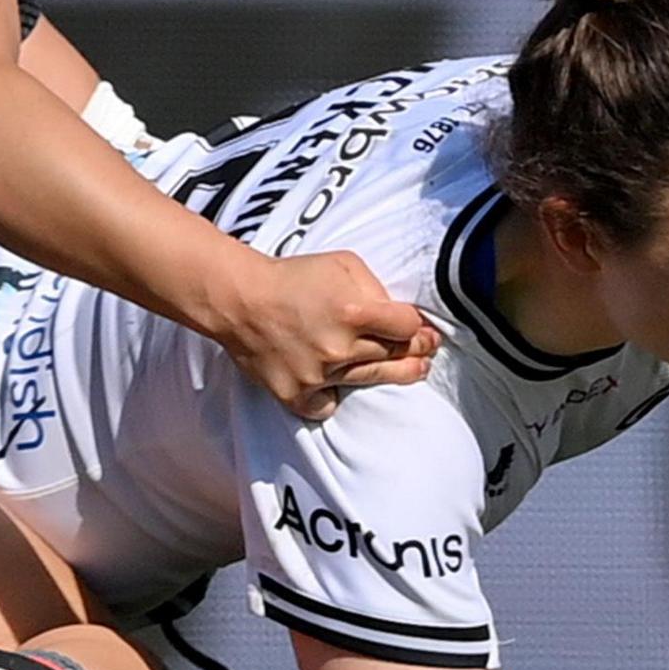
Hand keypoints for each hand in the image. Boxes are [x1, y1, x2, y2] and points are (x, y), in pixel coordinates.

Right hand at [214, 252, 438, 419]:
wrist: (239, 299)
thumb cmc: (293, 276)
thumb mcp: (343, 264)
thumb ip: (375, 287)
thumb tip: (400, 313)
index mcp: (355, 310)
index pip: (408, 326)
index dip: (417, 325)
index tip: (419, 327)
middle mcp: (340, 347)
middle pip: (397, 356)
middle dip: (418, 351)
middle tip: (428, 350)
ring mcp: (318, 375)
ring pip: (371, 379)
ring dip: (396, 374)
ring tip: (413, 371)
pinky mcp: (296, 394)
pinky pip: (328, 406)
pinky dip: (332, 396)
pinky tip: (337, 385)